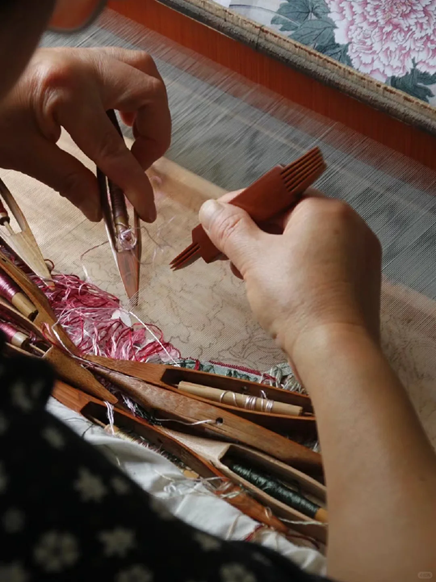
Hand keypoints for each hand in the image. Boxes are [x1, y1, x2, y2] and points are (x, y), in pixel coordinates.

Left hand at [0, 47, 170, 221]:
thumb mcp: (22, 154)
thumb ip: (67, 182)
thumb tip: (99, 209)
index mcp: (67, 91)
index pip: (115, 148)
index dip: (136, 184)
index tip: (146, 210)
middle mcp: (82, 67)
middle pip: (150, 92)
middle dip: (154, 136)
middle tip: (136, 166)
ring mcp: (81, 58)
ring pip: (141, 73)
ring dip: (149, 110)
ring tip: (134, 140)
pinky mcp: (76, 61)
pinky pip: (124, 70)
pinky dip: (133, 96)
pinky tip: (120, 120)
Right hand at [199, 192, 381, 362]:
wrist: (335, 352)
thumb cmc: (294, 297)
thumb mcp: (253, 258)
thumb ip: (229, 228)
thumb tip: (209, 207)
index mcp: (327, 210)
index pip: (279, 195)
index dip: (244, 205)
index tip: (217, 220)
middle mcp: (351, 226)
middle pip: (292, 220)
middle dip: (256, 235)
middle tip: (228, 253)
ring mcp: (360, 256)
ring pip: (305, 245)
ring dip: (272, 255)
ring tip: (247, 274)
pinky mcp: (360, 283)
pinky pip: (320, 265)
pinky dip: (295, 271)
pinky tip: (276, 290)